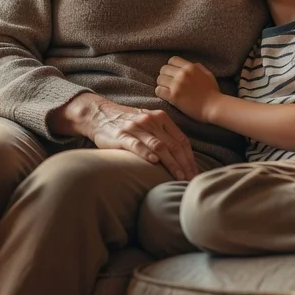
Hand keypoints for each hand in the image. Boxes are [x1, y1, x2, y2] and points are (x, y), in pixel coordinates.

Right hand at [76, 95, 198, 180]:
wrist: (99, 115)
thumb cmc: (127, 122)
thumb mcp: (148, 122)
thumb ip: (163, 134)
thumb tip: (182, 155)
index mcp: (160, 118)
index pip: (180, 139)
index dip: (190, 157)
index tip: (195, 173)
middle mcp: (150, 121)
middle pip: (172, 145)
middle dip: (184, 164)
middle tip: (190, 180)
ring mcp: (136, 128)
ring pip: (158, 146)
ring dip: (171, 163)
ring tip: (179, 176)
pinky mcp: (121, 135)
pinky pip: (136, 145)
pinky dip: (146, 153)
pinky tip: (154, 162)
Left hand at [156, 56, 221, 123]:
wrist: (214, 107)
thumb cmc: (213, 92)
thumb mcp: (208, 74)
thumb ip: (198, 67)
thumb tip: (190, 65)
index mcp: (190, 67)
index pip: (172, 60)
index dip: (171, 66)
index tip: (172, 73)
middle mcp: (182, 74)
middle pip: (163, 69)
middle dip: (165, 75)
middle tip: (168, 83)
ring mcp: (177, 85)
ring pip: (159, 79)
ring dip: (162, 84)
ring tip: (166, 89)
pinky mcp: (173, 96)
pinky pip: (158, 90)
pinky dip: (160, 93)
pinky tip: (165, 96)